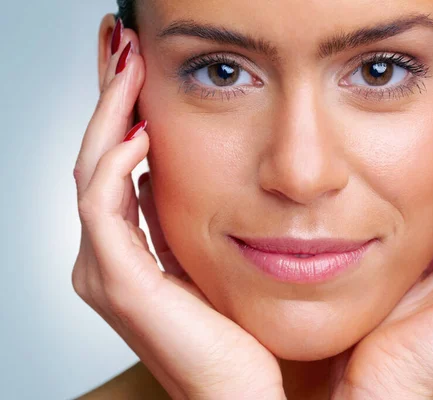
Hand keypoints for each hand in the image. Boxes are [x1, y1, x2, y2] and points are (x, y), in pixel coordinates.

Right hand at [71, 25, 283, 399]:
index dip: (120, 106)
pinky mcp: (120, 285)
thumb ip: (186, 215)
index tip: (135, 60)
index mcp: (130, 245)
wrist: (242, 394)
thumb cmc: (237, 330)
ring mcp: (107, 268)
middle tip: (120, 41)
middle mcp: (109, 253)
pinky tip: (139, 134)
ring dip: (108, 114)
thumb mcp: (210, 255)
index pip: (116, 159)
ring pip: (93, 172)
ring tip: (126, 64)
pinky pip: (104, 210)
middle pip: (96, 155)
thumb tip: (175, 167)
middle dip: (107, 95)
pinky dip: (115, 167)